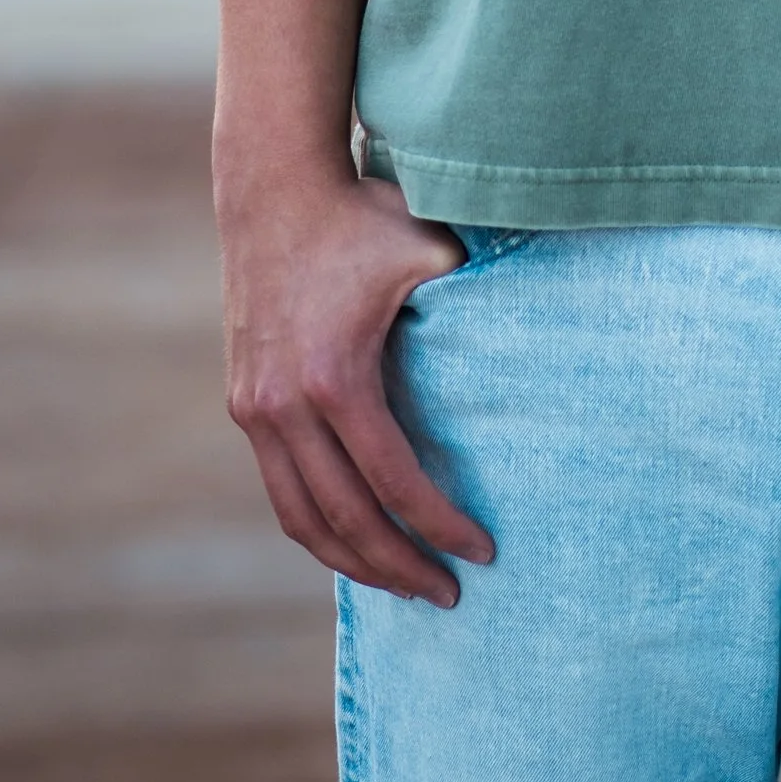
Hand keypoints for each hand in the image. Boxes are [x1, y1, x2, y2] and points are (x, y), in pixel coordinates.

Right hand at [219, 160, 493, 603]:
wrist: (276, 188)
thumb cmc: (363, 217)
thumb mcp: (429, 250)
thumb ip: (473, 302)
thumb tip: (535, 341)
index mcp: (336, 380)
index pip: (394, 483)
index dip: (440, 525)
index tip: (481, 551)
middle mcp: (286, 406)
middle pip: (346, 521)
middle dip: (400, 567)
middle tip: (448, 593)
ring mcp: (257, 409)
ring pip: (302, 519)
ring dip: (353, 562)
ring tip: (403, 582)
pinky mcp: (245, 402)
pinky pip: (280, 487)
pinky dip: (316, 525)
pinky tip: (355, 538)